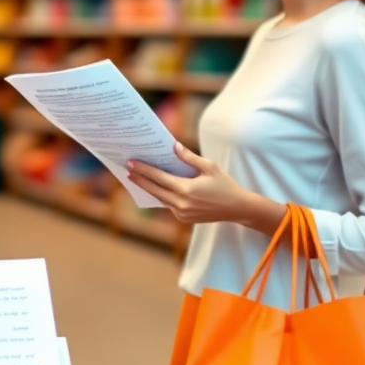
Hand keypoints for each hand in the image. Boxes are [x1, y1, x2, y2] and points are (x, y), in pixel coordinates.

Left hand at [126, 142, 285, 232]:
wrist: (237, 208)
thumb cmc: (225, 184)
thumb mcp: (210, 167)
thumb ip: (189, 158)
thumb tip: (174, 146)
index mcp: (186, 189)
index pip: (158, 178)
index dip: (143, 170)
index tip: (131, 163)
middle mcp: (181, 203)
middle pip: (154, 189)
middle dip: (140, 179)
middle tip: (127, 169)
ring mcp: (181, 213)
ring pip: (160, 198)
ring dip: (148, 188)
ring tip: (136, 178)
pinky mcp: (184, 218)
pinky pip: (168, 205)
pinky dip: (161, 196)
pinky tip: (154, 188)